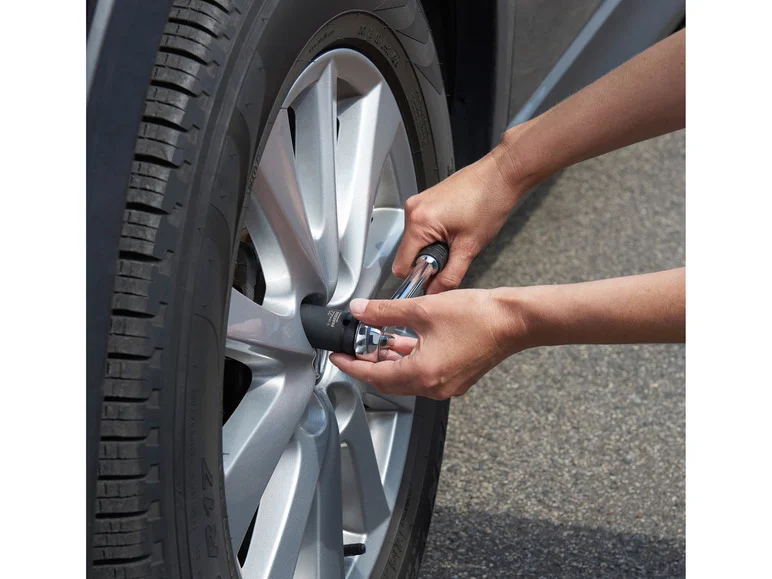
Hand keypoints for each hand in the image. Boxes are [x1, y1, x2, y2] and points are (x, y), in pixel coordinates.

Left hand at [329, 291, 526, 399]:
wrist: (514, 321)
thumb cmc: (478, 317)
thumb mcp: (422, 308)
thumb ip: (384, 311)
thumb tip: (361, 310)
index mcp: (422, 374)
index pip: (374, 376)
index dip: (351, 365)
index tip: (337, 357)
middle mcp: (434, 386)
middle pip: (389, 380)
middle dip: (369, 362)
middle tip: (355, 345)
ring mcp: (447, 385)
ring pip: (407, 377)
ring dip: (390, 359)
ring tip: (377, 338)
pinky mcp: (457, 377)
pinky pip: (424, 373)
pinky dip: (409, 359)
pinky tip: (404, 340)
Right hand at [393, 151, 527, 293]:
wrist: (500, 176)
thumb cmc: (489, 202)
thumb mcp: (469, 248)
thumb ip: (449, 276)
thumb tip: (435, 293)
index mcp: (419, 222)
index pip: (401, 266)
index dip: (418, 278)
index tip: (434, 279)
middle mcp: (412, 210)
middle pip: (407, 254)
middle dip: (428, 262)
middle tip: (454, 255)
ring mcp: (417, 203)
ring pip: (415, 242)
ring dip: (432, 249)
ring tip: (457, 240)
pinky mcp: (424, 201)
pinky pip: (421, 229)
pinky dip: (434, 236)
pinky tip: (454, 230)